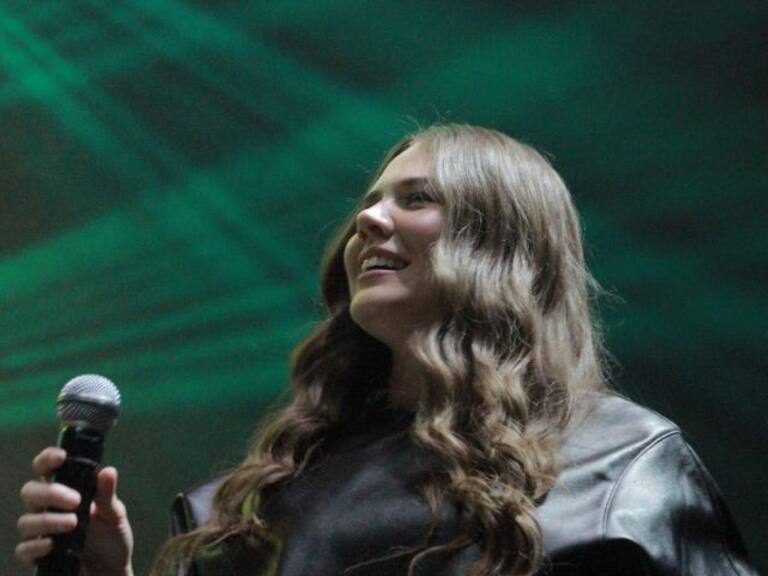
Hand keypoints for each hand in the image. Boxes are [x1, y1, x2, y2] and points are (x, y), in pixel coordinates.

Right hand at [16, 447, 133, 575]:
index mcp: (66, 491)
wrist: (113, 571)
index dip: (47, 459)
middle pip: (30, 492)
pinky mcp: (40, 556)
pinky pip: (24, 549)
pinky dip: (36, 546)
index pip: (46, 469)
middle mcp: (49, 509)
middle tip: (76, 500)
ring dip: (47, 520)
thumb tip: (107, 471)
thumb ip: (107, 495)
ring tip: (73, 523)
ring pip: (25, 521)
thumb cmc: (111, 538)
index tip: (61, 457)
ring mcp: (42, 533)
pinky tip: (52, 545)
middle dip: (50, 492)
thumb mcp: (115, 514)